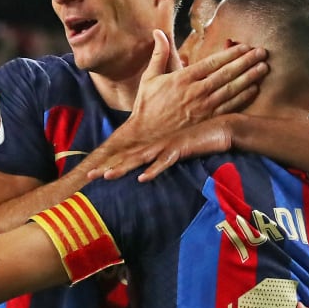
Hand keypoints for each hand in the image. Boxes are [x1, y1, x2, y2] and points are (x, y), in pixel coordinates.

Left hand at [88, 115, 237, 181]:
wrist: (220, 129)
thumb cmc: (198, 140)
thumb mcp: (177, 151)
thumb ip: (163, 158)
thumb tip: (149, 171)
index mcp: (152, 146)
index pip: (126, 156)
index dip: (109, 163)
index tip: (92, 172)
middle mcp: (155, 145)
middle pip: (127, 158)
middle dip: (107, 167)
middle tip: (88, 175)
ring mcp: (166, 146)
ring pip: (140, 159)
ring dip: (124, 168)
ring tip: (107, 176)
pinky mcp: (179, 149)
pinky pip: (164, 162)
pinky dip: (154, 170)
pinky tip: (142, 178)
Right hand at [123, 30, 265, 140]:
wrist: (146, 137)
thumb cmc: (147, 106)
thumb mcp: (149, 78)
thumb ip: (159, 54)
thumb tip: (158, 32)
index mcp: (182, 78)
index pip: (212, 62)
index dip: (230, 54)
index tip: (244, 46)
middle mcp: (195, 92)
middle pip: (226, 74)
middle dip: (246, 62)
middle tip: (262, 53)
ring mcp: (203, 107)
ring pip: (231, 89)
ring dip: (249, 77)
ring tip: (263, 68)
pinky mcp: (207, 121)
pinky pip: (229, 107)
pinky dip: (243, 98)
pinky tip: (254, 89)